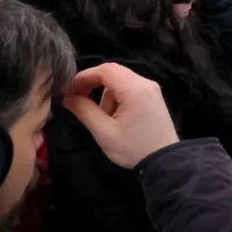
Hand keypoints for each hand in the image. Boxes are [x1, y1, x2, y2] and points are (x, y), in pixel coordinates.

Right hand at [63, 63, 179, 169]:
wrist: (164, 161)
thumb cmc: (133, 148)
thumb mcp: (104, 131)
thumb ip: (84, 110)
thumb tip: (68, 97)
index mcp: (135, 89)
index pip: (105, 70)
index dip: (84, 77)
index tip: (68, 91)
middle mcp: (146, 83)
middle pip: (113, 72)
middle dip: (93, 85)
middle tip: (78, 101)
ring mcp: (151, 89)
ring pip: (120, 81)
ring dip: (106, 96)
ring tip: (105, 119)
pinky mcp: (152, 97)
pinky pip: (129, 88)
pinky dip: (117, 98)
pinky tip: (116, 117)